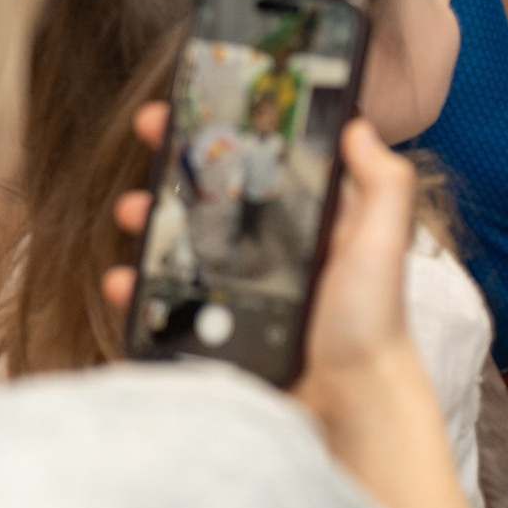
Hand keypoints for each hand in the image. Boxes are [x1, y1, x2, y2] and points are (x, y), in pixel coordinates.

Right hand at [105, 109, 424, 420]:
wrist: (348, 407)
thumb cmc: (372, 324)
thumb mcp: (383, 244)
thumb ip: (381, 185)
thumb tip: (360, 125)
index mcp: (315, 223)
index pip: (269, 163)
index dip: (236, 130)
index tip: (201, 100)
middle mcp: (276, 251)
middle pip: (217, 195)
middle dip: (179, 162)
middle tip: (151, 135)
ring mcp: (241, 290)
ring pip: (183, 242)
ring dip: (150, 219)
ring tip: (131, 209)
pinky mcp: (214, 328)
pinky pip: (166, 301)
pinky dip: (140, 288)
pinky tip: (124, 280)